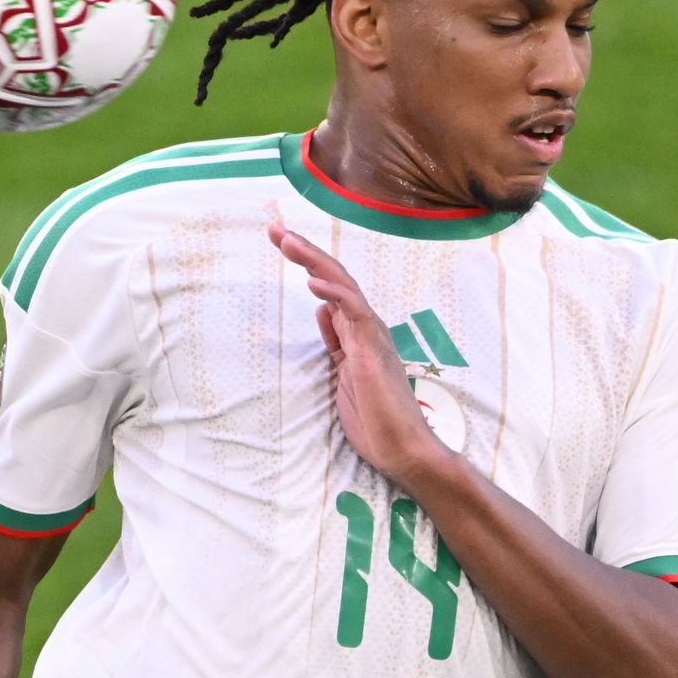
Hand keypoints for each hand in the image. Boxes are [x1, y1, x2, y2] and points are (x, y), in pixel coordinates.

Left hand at [269, 223, 451, 488]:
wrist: (402, 448)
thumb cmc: (375, 420)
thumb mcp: (343, 374)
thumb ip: (335, 342)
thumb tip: (323, 311)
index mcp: (356, 333)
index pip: (330, 287)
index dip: (306, 263)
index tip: (281, 242)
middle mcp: (366, 327)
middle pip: (334, 277)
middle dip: (304, 251)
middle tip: (275, 229)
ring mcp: (372, 336)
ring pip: (342, 285)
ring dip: (314, 260)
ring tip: (286, 240)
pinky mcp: (374, 349)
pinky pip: (354, 313)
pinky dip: (335, 294)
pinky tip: (313, 281)